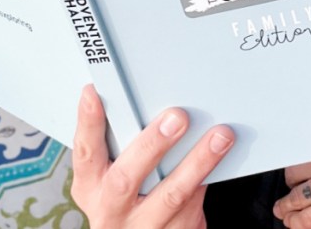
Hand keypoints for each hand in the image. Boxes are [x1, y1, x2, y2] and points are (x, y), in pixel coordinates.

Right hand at [71, 84, 234, 228]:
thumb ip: (124, 145)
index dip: (88, 123)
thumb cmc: (128, 200)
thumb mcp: (113, 176)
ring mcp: (143, 226)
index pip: (85, 153)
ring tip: (219, 136)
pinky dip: (209, 178)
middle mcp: (111, 209)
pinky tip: (225, 157)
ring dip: (198, 162)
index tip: (94, 93)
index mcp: (91, 186)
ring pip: (172, 194)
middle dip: (152, 145)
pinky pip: (194, 206)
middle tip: (177, 117)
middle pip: (126, 177)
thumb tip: (146, 101)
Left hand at [273, 138, 310, 228]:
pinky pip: (310, 220)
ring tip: (284, 214)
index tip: (294, 175)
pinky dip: (298, 222)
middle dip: (288, 190)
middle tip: (284, 199)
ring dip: (286, 208)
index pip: (299, 159)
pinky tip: (295, 224)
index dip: (295, 171)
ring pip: (295, 201)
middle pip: (294, 179)